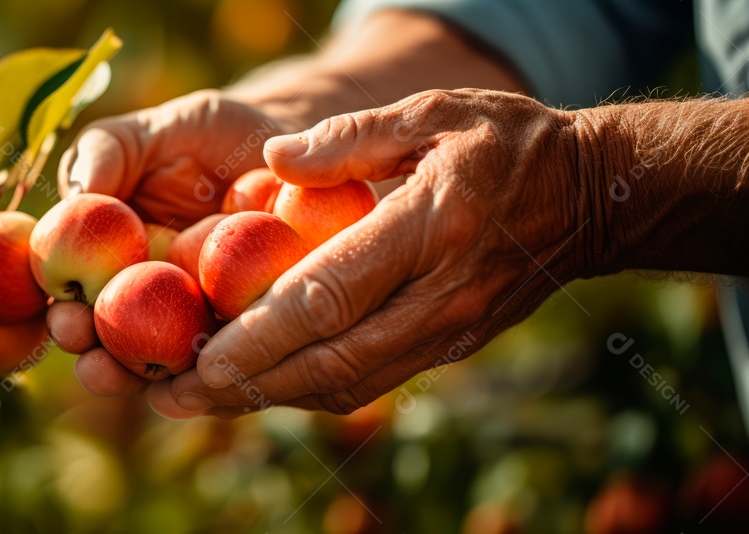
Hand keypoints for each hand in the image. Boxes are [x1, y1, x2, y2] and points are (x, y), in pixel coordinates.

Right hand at [50, 89, 300, 401]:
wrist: (292, 156)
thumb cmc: (208, 138)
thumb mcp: (154, 130)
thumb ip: (106, 151)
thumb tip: (77, 193)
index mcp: (105, 259)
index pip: (72, 293)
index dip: (62, 309)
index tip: (63, 316)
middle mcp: (143, 301)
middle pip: (113, 343)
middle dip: (97, 359)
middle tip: (94, 358)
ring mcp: (195, 325)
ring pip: (165, 366)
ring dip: (146, 381)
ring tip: (139, 380)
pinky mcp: (247, 337)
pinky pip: (230, 363)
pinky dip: (217, 381)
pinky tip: (208, 386)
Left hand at [156, 88, 599, 416]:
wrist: (592, 199)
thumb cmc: (504, 143)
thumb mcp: (432, 114)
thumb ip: (350, 138)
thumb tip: (272, 164)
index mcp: (432, 229)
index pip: (333, 296)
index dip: (262, 334)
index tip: (202, 354)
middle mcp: (439, 296)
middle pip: (329, 359)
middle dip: (245, 385)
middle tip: (171, 393)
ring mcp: (448, 332)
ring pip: (345, 384)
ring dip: (267, 398)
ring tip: (197, 398)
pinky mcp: (448, 349)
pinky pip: (367, 382)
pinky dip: (307, 390)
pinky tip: (258, 385)